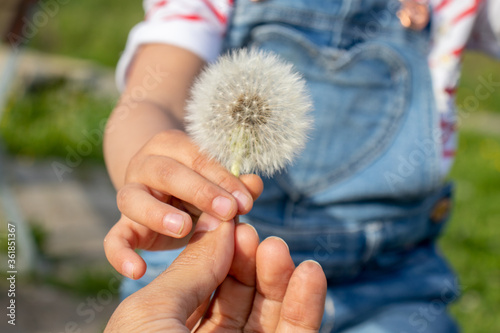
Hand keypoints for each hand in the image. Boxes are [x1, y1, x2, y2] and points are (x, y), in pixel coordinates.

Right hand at [104, 130, 263, 278]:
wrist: (163, 189)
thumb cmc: (198, 185)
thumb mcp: (216, 181)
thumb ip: (234, 184)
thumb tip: (254, 185)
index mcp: (173, 147)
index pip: (198, 157)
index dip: (222, 178)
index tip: (244, 201)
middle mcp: (145, 166)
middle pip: (166, 172)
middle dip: (200, 191)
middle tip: (227, 211)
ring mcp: (130, 194)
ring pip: (132, 199)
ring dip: (158, 214)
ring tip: (183, 228)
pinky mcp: (123, 225)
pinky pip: (113, 238)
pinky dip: (120, 254)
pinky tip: (138, 271)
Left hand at [105, 215, 326, 331]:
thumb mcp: (150, 317)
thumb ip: (188, 270)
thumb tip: (220, 228)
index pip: (201, 283)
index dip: (218, 252)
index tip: (234, 222)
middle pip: (236, 294)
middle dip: (249, 262)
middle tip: (258, 237)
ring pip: (268, 313)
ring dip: (278, 279)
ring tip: (280, 250)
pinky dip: (305, 305)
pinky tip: (310, 273)